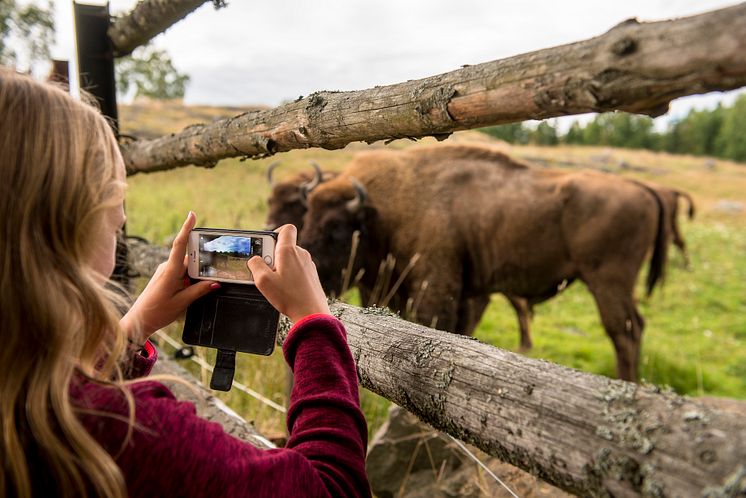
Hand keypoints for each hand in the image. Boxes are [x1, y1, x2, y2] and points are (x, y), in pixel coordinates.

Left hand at [120, 212, 217, 343]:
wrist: (138, 321)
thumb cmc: (157, 312)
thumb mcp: (181, 303)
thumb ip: (199, 291)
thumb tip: (215, 283)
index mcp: (170, 271)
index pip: (179, 245)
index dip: (186, 228)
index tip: (192, 215)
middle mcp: (166, 267)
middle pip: (189, 257)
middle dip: (201, 262)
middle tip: (211, 272)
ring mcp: (165, 271)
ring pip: (186, 266)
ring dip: (195, 273)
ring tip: (198, 287)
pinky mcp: (164, 276)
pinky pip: (181, 272)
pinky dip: (189, 277)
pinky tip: (192, 288)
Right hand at [248, 224, 330, 322]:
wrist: (312, 314)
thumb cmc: (289, 298)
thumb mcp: (263, 281)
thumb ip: (255, 265)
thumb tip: (254, 259)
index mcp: (289, 251)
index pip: (286, 228)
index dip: (275, 232)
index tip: (266, 245)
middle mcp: (301, 254)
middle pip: (284, 246)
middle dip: (272, 256)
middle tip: (266, 271)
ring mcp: (308, 265)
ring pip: (290, 259)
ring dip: (280, 266)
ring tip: (275, 283)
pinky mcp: (311, 275)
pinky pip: (297, 268)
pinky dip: (289, 274)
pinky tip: (285, 289)